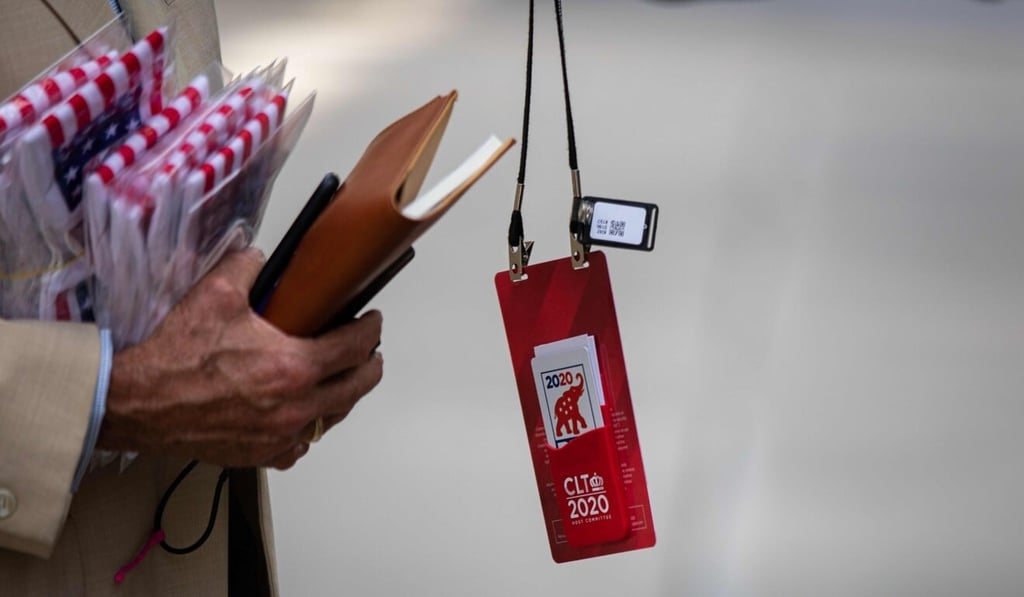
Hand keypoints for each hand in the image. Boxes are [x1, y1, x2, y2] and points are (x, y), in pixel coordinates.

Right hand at [97, 248, 383, 469]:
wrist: (139, 404)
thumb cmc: (176, 357)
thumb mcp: (216, 294)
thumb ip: (247, 266)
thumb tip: (260, 258)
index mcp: (294, 366)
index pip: (355, 348)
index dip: (370, 331)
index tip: (372, 323)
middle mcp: (295, 406)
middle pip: (356, 388)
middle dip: (369, 366)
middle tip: (368, 353)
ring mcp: (279, 435)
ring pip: (332, 419)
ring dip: (343, 397)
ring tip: (342, 380)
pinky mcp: (260, 454)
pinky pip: (299, 446)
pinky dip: (307, 429)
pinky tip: (303, 415)